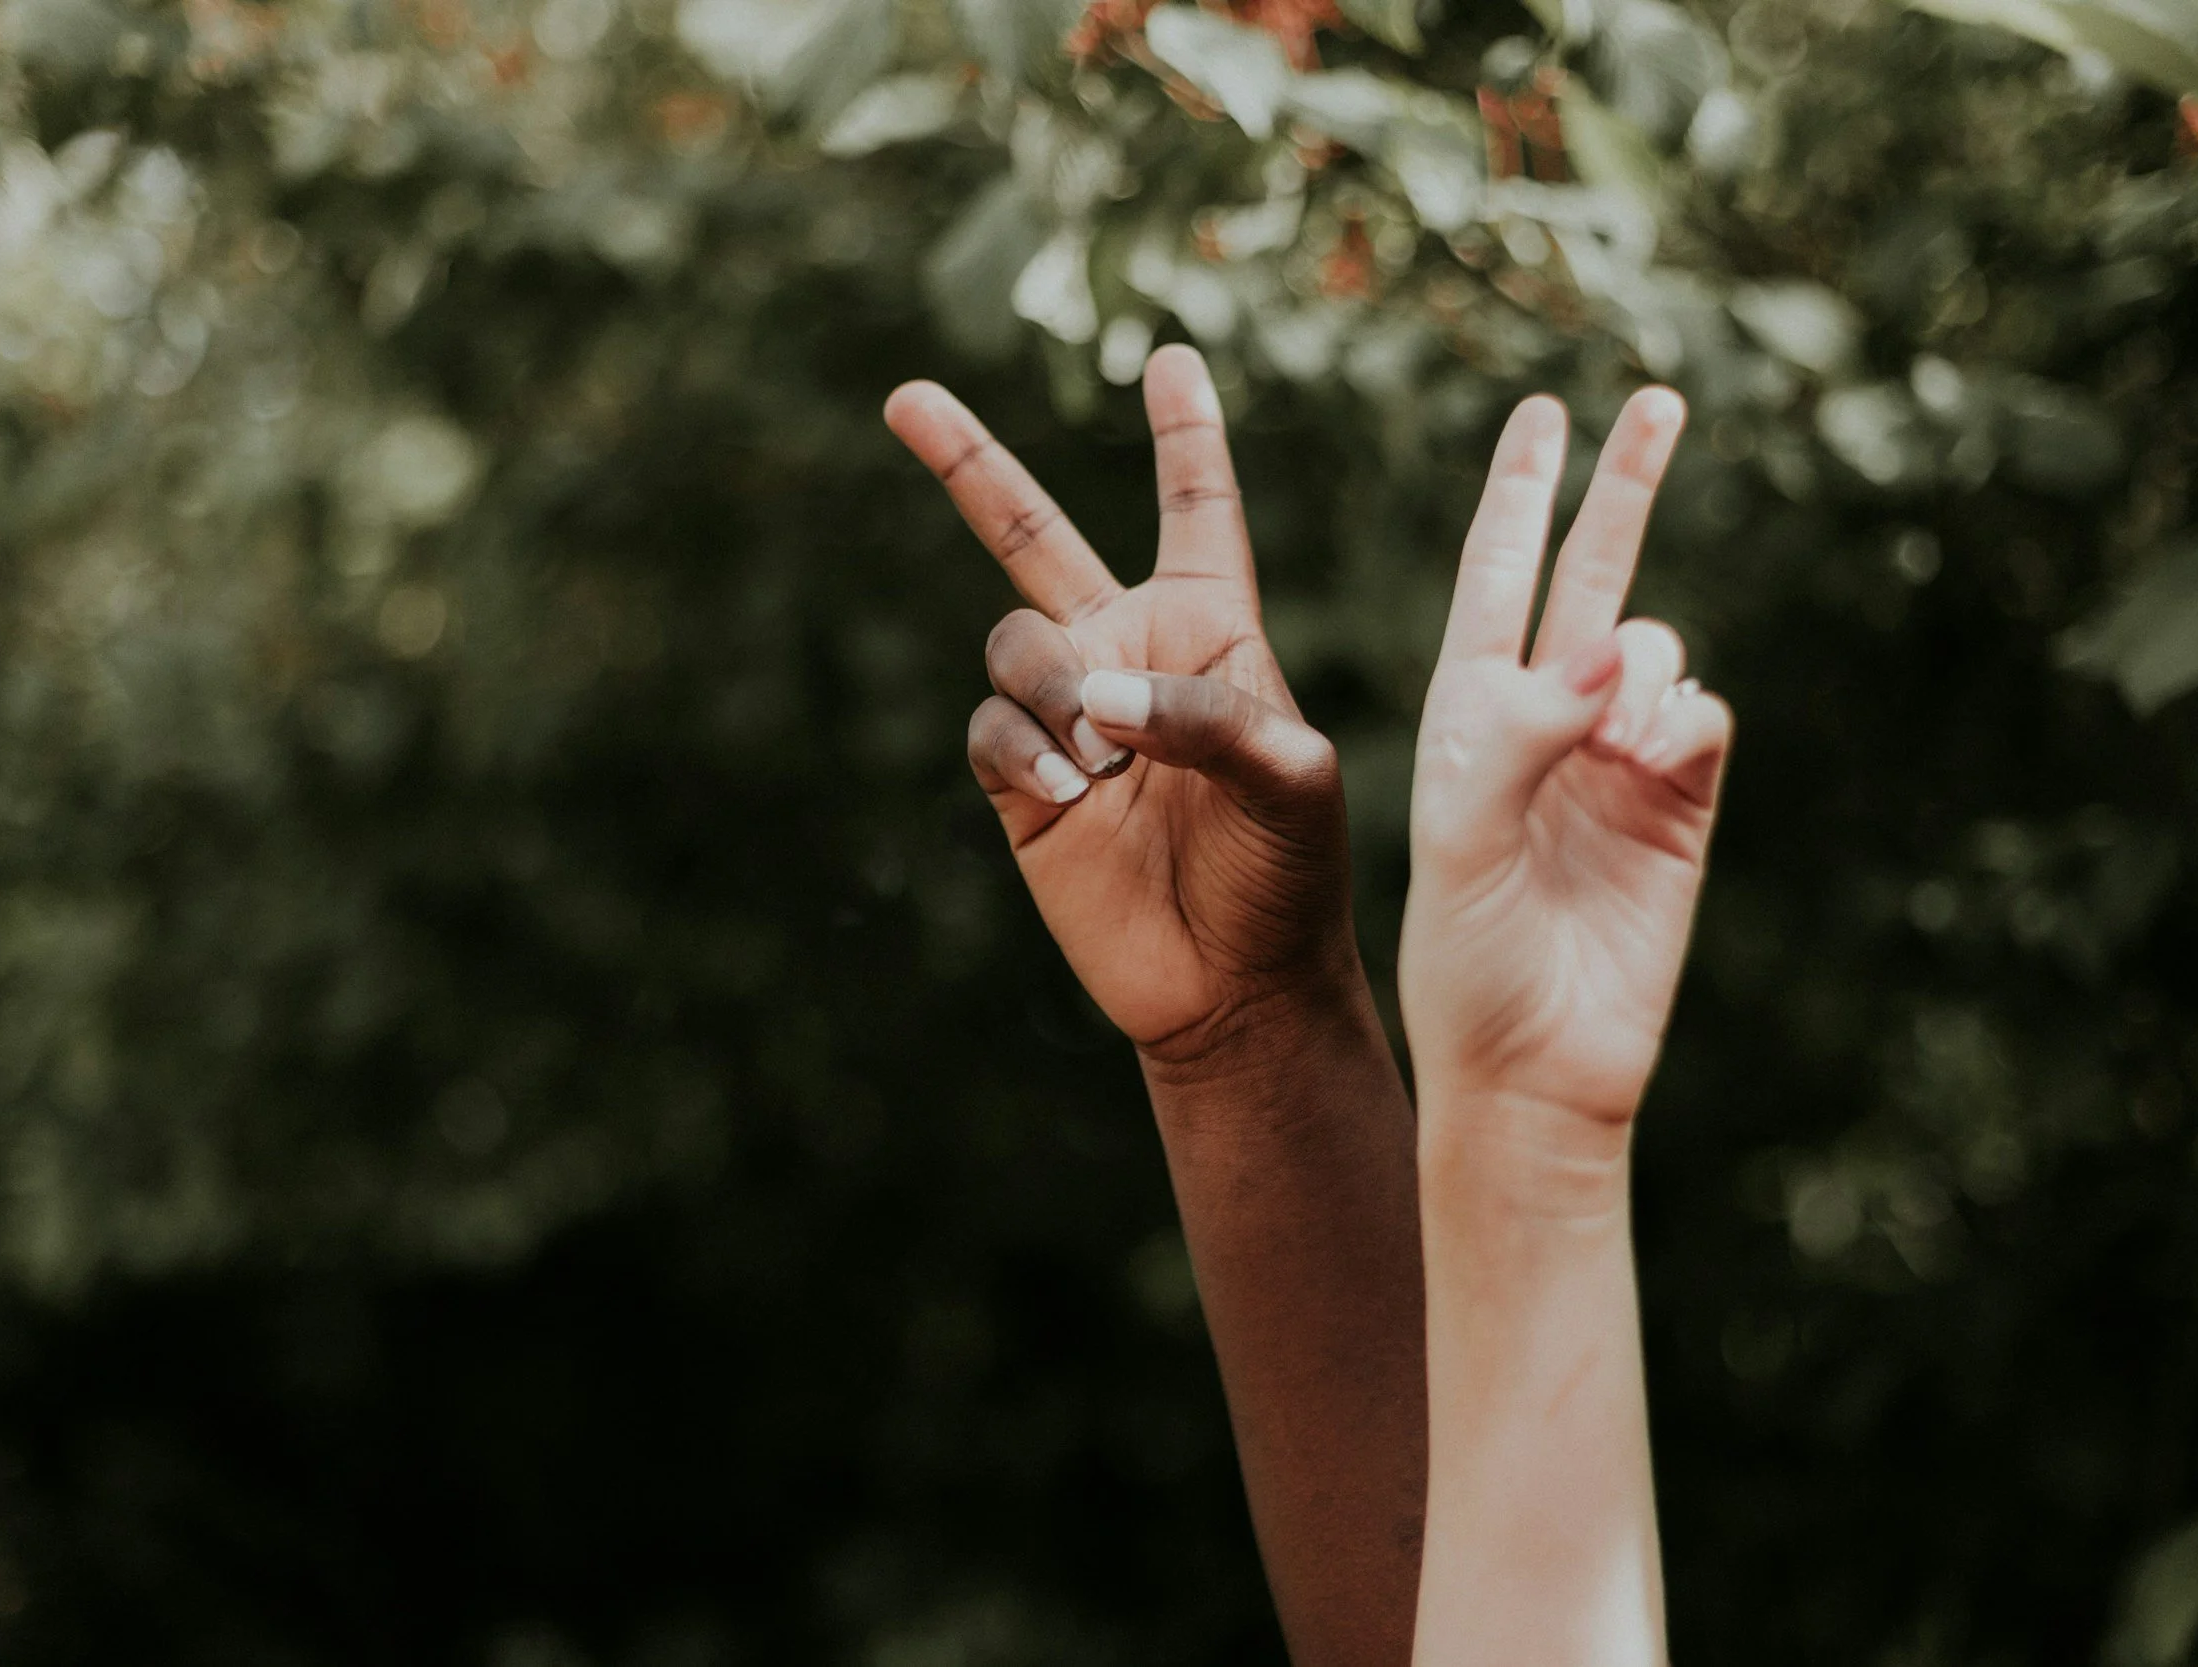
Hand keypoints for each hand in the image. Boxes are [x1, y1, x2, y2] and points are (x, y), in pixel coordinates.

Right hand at [886, 346, 1354, 1062]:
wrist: (1233, 985)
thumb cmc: (1289, 874)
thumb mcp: (1292, 779)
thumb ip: (1204, 715)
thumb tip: (1090, 698)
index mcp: (1211, 627)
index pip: (1197, 508)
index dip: (1184, 435)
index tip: (1171, 357)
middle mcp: (1126, 653)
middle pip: (1032, 535)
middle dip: (968, 463)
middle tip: (905, 397)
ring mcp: (1065, 717)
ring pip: (1011, 643)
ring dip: (1053, 689)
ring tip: (1104, 763)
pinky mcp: (1020, 783)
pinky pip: (989, 728)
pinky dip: (1027, 754)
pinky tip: (1075, 797)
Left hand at [1399, 388, 1732, 1144]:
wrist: (1537, 1067)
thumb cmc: (1466, 960)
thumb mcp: (1460, 839)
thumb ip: (1524, 733)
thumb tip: (1619, 649)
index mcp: (1469, 714)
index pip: (1496, 577)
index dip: (1520, 494)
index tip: (1543, 411)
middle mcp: (1546, 720)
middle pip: (1593, 575)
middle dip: (1623, 490)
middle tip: (1659, 399)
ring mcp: (1619, 759)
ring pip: (1657, 649)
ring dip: (1643, 668)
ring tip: (1612, 745)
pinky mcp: (1683, 804)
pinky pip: (1702, 716)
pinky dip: (1684, 722)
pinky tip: (1655, 762)